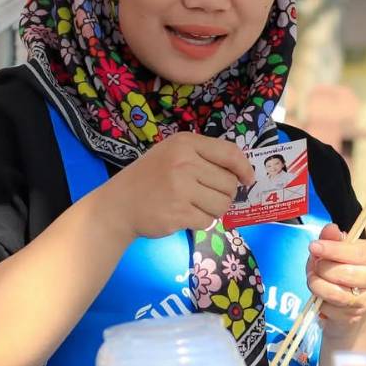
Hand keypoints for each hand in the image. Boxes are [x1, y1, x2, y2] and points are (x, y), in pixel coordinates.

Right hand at [103, 132, 252, 240]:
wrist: (118, 204)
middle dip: (224, 194)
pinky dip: (201, 222)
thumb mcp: (173, 154)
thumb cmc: (150, 178)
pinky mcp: (179, 213)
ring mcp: (181, 188)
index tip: (247, 179)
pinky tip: (183, 215)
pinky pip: (208, 221)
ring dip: (214, 210)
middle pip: (229, 183)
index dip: (244, 168)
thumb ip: (204, 157)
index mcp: (185, 143)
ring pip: (222, 204)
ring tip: (193, 206)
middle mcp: (184, 162)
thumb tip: (242, 173)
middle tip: (205, 196)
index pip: (230, 153)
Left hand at [307, 223, 365, 347]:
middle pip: (343, 273)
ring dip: (317, 285)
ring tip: (313, 278)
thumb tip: (330, 229)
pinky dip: (318, 301)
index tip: (314, 246)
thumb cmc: (343, 268)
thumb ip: (332, 239)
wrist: (351, 302)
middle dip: (321, 269)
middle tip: (314, 265)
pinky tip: (320, 295)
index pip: (355, 253)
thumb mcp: (337, 251)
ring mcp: (365, 299)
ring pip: (335, 293)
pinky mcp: (353, 316)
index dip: (333, 250)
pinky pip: (329, 308)